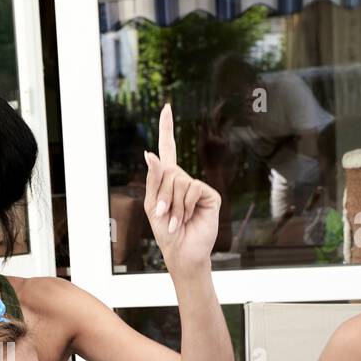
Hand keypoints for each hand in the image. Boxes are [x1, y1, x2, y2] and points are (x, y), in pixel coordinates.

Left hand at [143, 103, 221, 271]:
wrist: (183, 252)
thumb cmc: (165, 232)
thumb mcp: (152, 206)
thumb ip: (153, 180)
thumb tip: (150, 153)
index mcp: (168, 180)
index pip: (168, 149)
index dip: (166, 129)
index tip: (166, 108)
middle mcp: (184, 180)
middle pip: (169, 173)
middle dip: (162, 197)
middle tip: (164, 216)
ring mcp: (198, 187)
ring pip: (180, 182)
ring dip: (173, 206)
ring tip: (176, 222)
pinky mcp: (210, 195)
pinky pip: (193, 189)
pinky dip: (185, 206)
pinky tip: (188, 219)